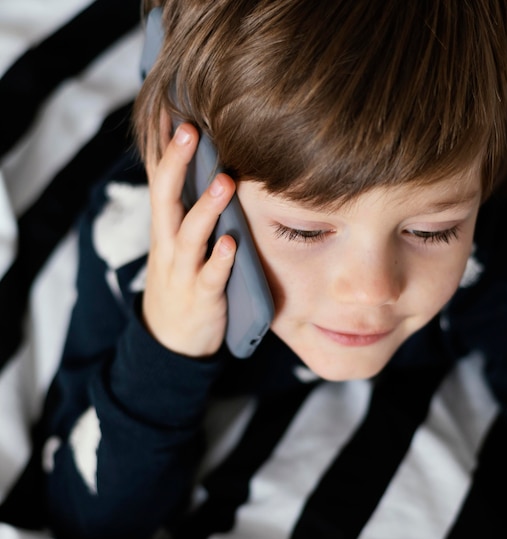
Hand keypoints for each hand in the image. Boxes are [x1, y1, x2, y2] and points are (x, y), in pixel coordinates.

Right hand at [142, 119, 236, 356]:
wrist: (169, 342)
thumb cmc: (181, 283)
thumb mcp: (177, 246)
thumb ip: (190, 214)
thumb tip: (213, 174)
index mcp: (165, 230)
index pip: (160, 182)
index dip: (164, 149)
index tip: (174, 112)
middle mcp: (168, 246)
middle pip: (166, 199)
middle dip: (176, 164)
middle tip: (191, 131)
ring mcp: (182, 272)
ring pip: (189, 235)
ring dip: (205, 208)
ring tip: (223, 182)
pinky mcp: (200, 298)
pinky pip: (210, 277)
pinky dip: (219, 260)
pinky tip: (231, 244)